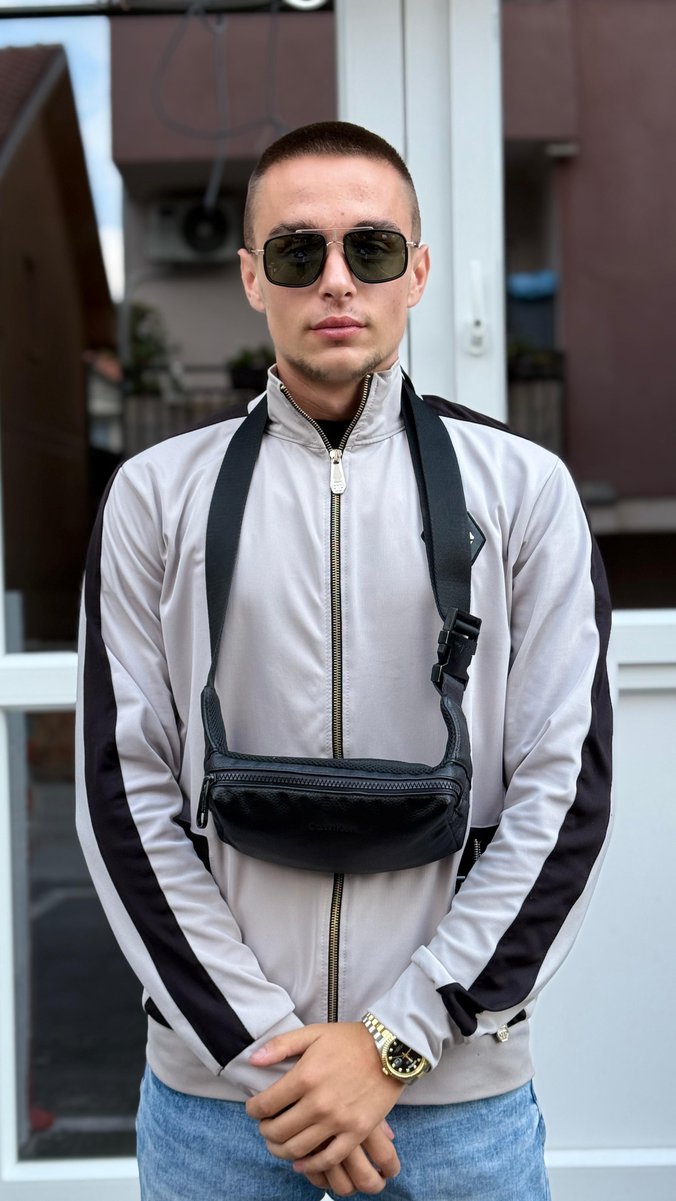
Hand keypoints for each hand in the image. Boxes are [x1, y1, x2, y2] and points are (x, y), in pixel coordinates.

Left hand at [246, 1023, 402, 1184]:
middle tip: (264, 1127)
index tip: (254, 1108)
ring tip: (278, 1144)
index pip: (266, 1104)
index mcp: (305, 1076)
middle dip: (264, 1131)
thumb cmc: (349, 1040)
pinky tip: (301, 1162)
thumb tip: (253, 1060)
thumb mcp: (313, 1033)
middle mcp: (319, 1102)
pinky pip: (329, 1158)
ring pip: (298, 1149)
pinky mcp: (357, 1132)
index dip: (253, 1109)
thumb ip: (281, 1045)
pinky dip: (311, 1165)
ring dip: (281, 1150)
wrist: (390, 1048)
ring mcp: (339, 1121)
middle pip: (278, 1131)